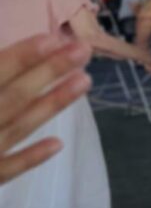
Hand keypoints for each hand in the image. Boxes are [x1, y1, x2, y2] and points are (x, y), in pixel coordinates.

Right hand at [0, 35, 91, 184]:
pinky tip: (58, 144)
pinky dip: (31, 157)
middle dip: (49, 71)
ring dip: (52, 104)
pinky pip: (8, 169)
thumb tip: (9, 59)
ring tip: (85, 81)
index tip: (53, 38)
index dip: (22, 56)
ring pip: (17, 127)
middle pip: (13, 96)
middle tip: (84, 50)